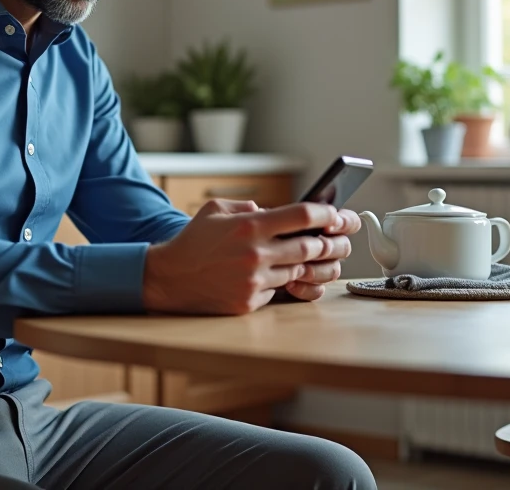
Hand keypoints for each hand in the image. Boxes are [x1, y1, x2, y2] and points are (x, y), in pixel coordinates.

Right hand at [142, 200, 351, 314]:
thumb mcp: (216, 210)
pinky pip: (278, 291)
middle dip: (330, 243)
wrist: (169, 278)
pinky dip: (281, 283)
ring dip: (308, 264)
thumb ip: (248, 206)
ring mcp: (253, 281)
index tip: (336, 214)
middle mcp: (255, 254)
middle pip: (310, 247)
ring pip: (298, 271)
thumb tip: (275, 212)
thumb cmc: (193, 241)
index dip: (326, 214)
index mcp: (249, 226)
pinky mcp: (249, 302)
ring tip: (316, 257)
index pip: (302, 216)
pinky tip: (278, 276)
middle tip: (340, 240)